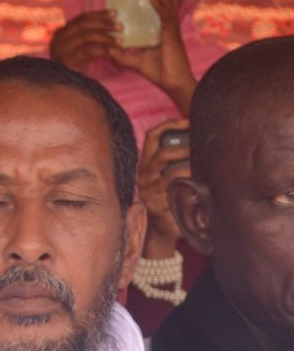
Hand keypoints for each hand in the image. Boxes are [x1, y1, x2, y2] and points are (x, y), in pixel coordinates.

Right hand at [50, 10, 119, 74]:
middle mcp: (57, 40)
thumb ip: (87, 34)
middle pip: (83, 25)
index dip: (99, 14)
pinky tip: (114, 52)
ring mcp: (60, 51)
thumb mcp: (79, 47)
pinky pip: (88, 50)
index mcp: (60, 33)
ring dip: (106, 37)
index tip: (115, 13)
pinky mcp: (67, 61)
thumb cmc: (76, 67)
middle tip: (120, 27)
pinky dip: (103, 49)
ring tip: (120, 41)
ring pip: (86, 36)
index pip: (81, 18)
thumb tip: (110, 19)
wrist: (66, 89)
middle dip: (104, 24)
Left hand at [109, 0, 196, 112]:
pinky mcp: (171, 35)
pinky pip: (165, 16)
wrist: (173, 83)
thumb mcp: (135, 60)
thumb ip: (122, 54)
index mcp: (162, 24)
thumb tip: (108, 49)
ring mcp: (171, 27)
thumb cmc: (159, 72)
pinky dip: (160, 5)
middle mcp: (168, 21)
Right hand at [136, 117, 189, 257]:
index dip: (169, 125)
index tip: (188, 120)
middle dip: (185, 145)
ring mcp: (150, 191)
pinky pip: (177, 190)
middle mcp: (144, 176)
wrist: (162, 229)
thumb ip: (176, 158)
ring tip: (206, 162)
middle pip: (162, 152)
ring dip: (192, 164)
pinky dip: (192, 182)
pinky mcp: (159, 204)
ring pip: (171, 171)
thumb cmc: (171, 197)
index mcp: (146, 164)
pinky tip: (203, 179)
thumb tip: (202, 137)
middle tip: (203, 144)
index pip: (151, 137)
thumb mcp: (167, 175)